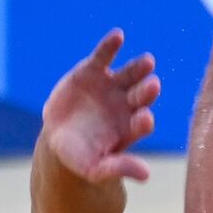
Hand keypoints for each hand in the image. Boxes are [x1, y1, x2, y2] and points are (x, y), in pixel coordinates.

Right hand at [41, 29, 160, 182]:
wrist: (59, 136)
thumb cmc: (81, 157)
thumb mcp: (95, 168)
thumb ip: (118, 168)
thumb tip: (146, 176)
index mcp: (129, 128)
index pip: (141, 123)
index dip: (143, 122)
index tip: (144, 120)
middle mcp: (126, 105)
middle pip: (141, 96)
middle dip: (146, 91)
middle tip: (153, 86)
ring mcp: (112, 86)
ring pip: (130, 74)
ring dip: (139, 67)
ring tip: (148, 61)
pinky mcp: (94, 71)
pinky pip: (104, 56)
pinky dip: (110, 46)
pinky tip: (118, 36)